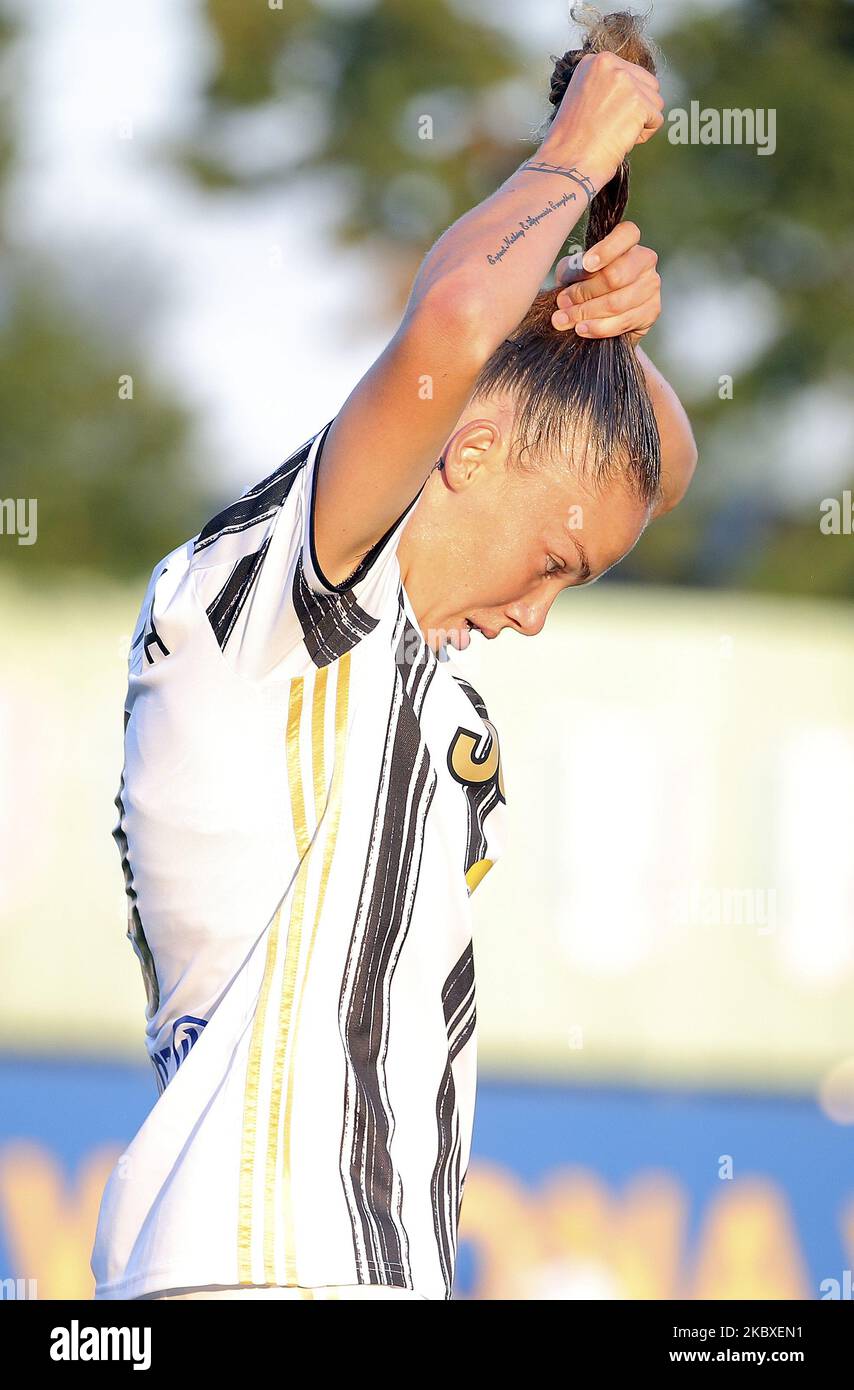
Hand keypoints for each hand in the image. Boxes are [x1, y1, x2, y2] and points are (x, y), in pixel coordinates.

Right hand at [549, 50, 663, 187]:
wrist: (566, 163)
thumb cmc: (571, 140)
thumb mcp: (583, 96)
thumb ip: (607, 85)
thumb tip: (633, 88)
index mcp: (594, 61)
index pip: (631, 73)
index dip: (623, 100)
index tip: (604, 116)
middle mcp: (610, 64)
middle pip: (648, 85)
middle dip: (637, 108)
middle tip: (611, 127)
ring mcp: (625, 82)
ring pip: (655, 102)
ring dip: (641, 122)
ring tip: (614, 133)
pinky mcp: (638, 103)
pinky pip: (657, 120)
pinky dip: (643, 136)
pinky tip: (620, 140)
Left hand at [551, 221, 660, 341]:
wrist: (604, 314)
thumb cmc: (589, 284)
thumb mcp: (576, 271)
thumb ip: (573, 268)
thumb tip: (571, 275)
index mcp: (629, 242)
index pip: (627, 234)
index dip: (606, 250)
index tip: (586, 264)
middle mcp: (645, 260)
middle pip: (615, 276)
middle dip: (583, 292)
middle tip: (563, 302)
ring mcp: (651, 286)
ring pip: (616, 303)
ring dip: (586, 313)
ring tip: (564, 319)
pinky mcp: (652, 311)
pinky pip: (622, 322)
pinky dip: (597, 328)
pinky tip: (582, 329)